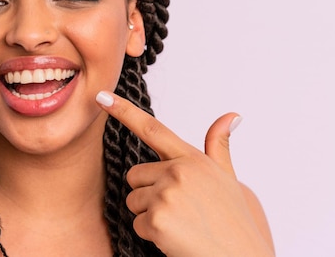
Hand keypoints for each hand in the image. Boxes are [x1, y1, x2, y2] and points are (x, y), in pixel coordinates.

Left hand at [95, 91, 273, 256]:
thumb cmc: (233, 221)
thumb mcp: (228, 178)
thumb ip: (219, 147)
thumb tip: (231, 116)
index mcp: (192, 158)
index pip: (152, 128)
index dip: (123, 111)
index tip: (101, 96)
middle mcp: (178, 171)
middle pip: (135, 175)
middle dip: (148, 193)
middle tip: (179, 210)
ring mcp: (167, 194)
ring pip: (133, 200)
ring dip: (150, 215)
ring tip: (180, 224)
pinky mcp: (157, 219)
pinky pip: (137, 223)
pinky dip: (152, 235)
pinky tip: (176, 238)